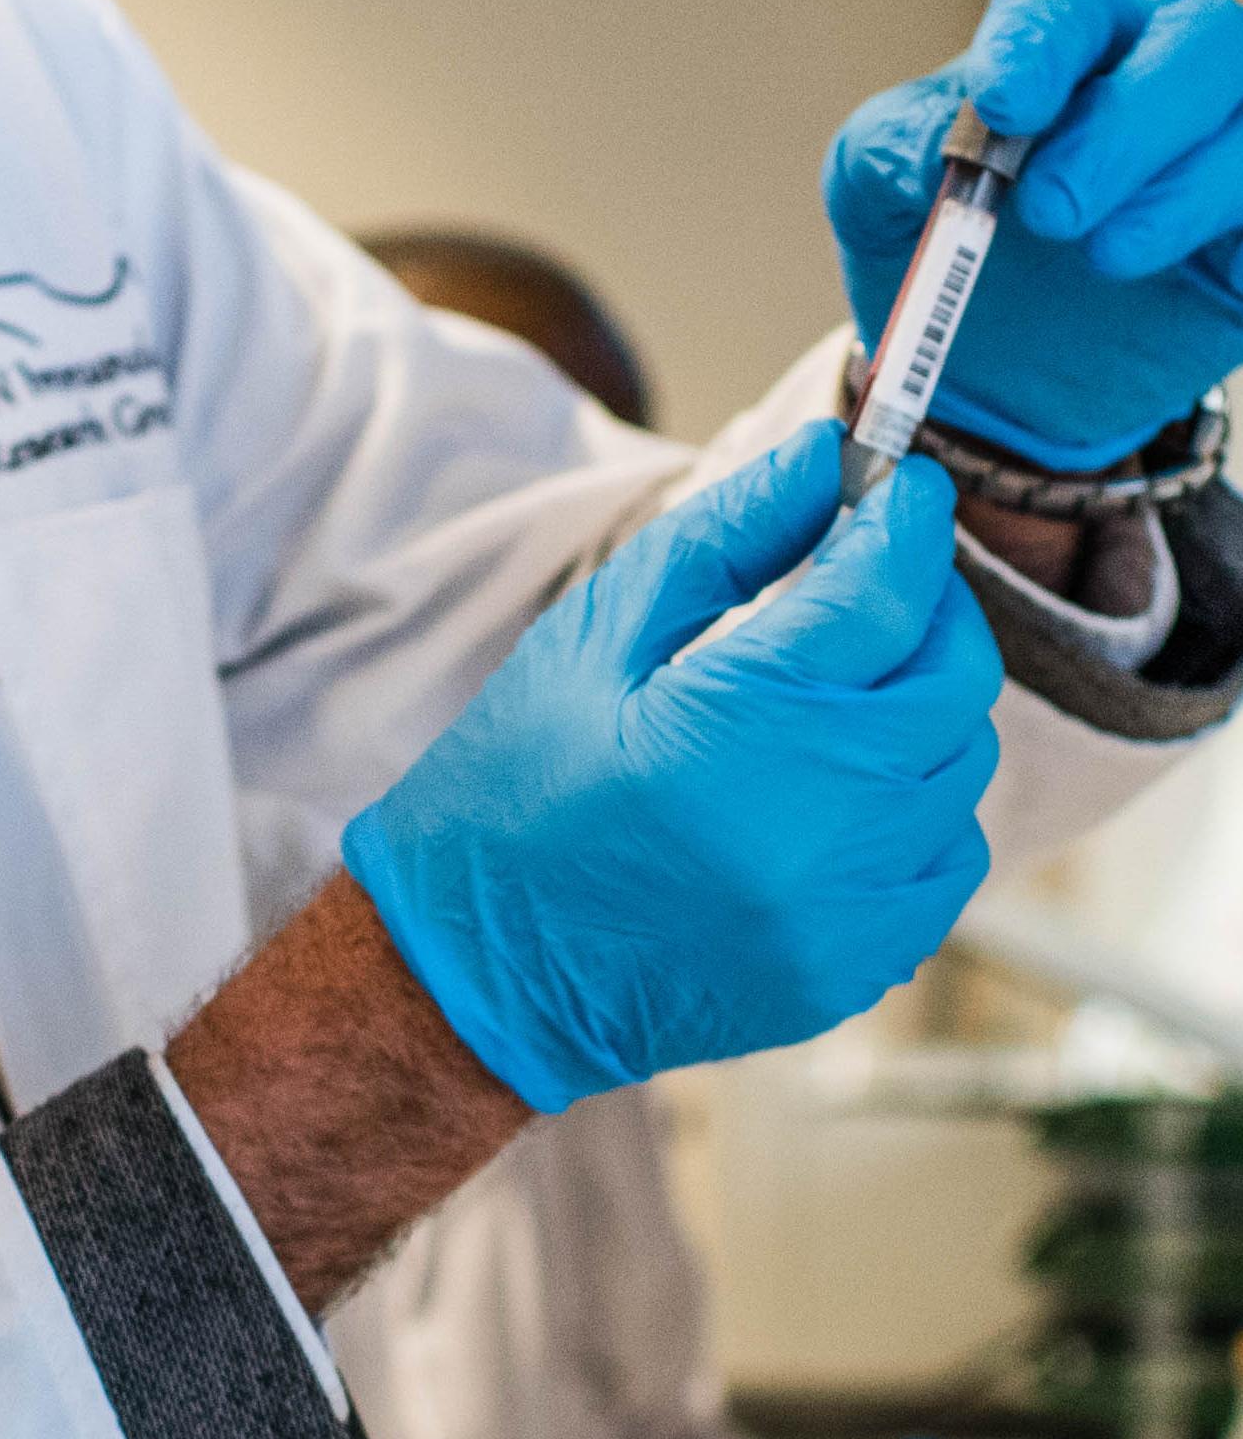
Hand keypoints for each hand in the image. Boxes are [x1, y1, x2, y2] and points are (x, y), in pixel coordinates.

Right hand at [340, 428, 998, 1116]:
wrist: (476, 980)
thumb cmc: (512, 798)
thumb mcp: (593, 640)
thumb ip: (722, 540)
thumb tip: (824, 459)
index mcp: (743, 723)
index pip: (887, 586)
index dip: (908, 518)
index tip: (902, 487)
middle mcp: (822, 820)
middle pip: (953, 672)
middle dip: (928, 604)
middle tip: (873, 578)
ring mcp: (849, 905)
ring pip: (962, 764)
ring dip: (922, 707)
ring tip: (842, 694)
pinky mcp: (857, 965)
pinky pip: (949, 859)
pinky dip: (921, 809)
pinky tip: (845, 794)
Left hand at [828, 0, 1242, 470]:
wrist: (987, 363)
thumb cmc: (936, 237)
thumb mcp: (873, 193)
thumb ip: (891, 152)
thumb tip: (935, 151)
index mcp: (1065, 33)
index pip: (1065, 4)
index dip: (1039, 46)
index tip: (1001, 105)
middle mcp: (1161, 65)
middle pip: (1199, 39)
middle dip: (1129, 122)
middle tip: (1051, 211)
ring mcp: (1221, 145)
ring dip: (1182, 190)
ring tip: (1101, 257)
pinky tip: (1199, 278)